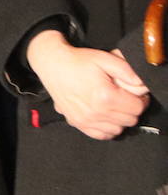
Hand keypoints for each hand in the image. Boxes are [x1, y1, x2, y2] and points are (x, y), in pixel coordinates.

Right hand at [26, 30, 148, 139]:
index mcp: (105, 96)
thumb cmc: (78, 61)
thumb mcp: (105, 59)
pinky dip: (107, 128)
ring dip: (120, 119)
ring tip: (114, 106)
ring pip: (118, 130)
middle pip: (129, 120)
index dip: (141, 100)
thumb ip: (127, 71)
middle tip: (125, 98)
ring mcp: (85, 120)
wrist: (52, 65)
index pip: (137, 108)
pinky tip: (105, 116)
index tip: (136, 94)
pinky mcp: (77, 123)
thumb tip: (142, 84)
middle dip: (131, 109)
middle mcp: (95, 112)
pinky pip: (102, 135)